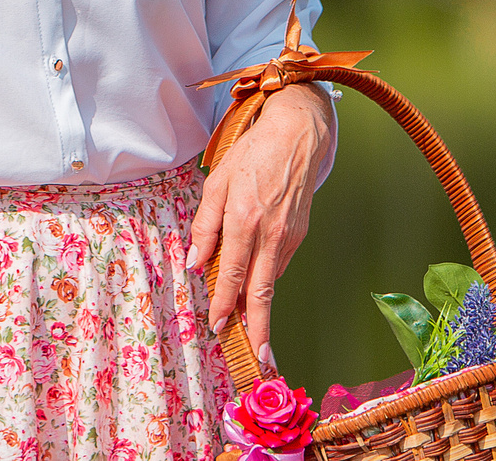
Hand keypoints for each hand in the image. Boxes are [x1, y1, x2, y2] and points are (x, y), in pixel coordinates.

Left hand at [187, 85, 333, 364]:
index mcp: (245, 220)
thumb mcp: (217, 183)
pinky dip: (265, 279)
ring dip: (259, 308)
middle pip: (262, 292)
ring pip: (270, 281)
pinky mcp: (299, 235)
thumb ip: (205, 226)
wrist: (297, 136)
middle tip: (258, 360)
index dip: (223, 303)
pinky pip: (278, 264)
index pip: (233, 273)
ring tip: (249, 333)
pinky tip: (253, 285)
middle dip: (258, 329)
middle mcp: (270, 233)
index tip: (216, 327)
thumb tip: (196, 264)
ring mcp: (289, 236)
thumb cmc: (252, 155)